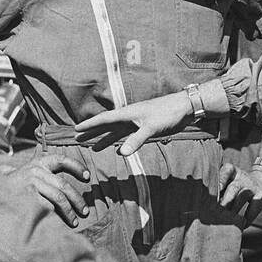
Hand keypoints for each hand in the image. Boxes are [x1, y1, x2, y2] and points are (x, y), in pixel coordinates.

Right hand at [2, 154, 89, 226]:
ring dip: (69, 212)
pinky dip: (56, 216)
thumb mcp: (28, 171)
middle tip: (85, 211)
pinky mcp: (28, 197)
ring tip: (74, 222)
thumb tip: (58, 169)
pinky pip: (48, 207)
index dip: (77, 166)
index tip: (88, 176)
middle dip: (78, 200)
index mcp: (39, 163)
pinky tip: (59, 224)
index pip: (62, 160)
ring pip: (59, 198)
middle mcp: (36, 171)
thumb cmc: (14, 185)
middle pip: (64, 186)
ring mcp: (32, 184)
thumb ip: (42, 168)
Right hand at [75, 92, 192, 155]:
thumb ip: (136, 140)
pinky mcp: (146, 127)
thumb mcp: (151, 128)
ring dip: (105, 139)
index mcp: (127, 114)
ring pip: (116, 132)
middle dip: (93, 132)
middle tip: (78, 139)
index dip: (89, 124)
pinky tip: (118, 149)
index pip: (103, 119)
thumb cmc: (168, 113)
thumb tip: (122, 153)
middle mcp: (130, 117)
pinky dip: (121, 142)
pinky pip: (128, 136)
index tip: (76, 129)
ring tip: (94, 147)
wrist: (185, 108)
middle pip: (107, 125)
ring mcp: (138, 122)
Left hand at [217, 164, 261, 222]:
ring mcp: (254, 186)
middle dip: (224, 201)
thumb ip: (219, 188)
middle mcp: (243, 177)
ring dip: (233, 210)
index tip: (216, 189)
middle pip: (233, 188)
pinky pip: (253, 208)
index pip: (226, 171)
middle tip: (215, 212)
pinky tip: (241, 225)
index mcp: (233, 171)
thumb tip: (205, 204)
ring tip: (225, 220)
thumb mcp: (230, 180)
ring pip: (242, 197)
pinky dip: (247, 218)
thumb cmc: (240, 185)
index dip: (221, 179)